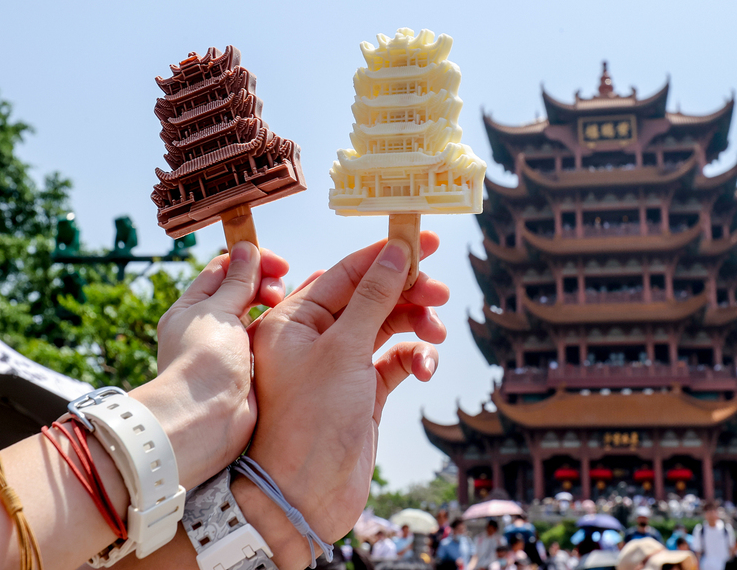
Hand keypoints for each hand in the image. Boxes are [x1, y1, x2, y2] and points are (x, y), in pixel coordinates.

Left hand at [140, 241, 288, 487]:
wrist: (206, 421)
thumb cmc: (202, 364)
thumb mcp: (218, 312)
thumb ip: (237, 281)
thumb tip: (245, 248)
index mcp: (194, 308)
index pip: (225, 269)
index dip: (252, 260)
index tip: (278, 264)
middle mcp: (212, 327)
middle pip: (244, 289)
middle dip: (266, 282)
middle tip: (280, 290)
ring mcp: (233, 349)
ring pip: (260, 313)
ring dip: (277, 305)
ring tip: (288, 307)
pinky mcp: (252, 368)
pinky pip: (271, 339)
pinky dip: (284, 329)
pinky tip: (299, 328)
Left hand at [238, 233, 448, 567]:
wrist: (304, 497)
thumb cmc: (311, 419)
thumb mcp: (344, 348)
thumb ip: (373, 296)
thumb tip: (396, 251)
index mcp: (295, 318)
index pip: (346, 271)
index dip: (386, 253)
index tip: (425, 239)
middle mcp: (315, 337)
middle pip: (370, 296)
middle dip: (407, 291)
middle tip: (440, 290)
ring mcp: (340, 365)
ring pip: (386, 326)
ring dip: (415, 325)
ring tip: (436, 333)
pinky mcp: (362, 391)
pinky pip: (394, 360)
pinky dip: (413, 358)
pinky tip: (425, 369)